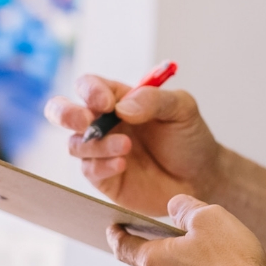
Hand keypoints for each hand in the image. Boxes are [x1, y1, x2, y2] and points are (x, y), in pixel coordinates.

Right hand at [44, 71, 229, 216]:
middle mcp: (102, 123)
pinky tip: (123, 164)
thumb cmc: (190, 137)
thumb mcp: (181, 109)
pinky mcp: (105, 179)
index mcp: (117, 99)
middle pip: (63, 112)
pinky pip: (89, 170)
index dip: (91, 92)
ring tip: (126, 147)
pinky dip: (102, 166)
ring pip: (75, 144)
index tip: (107, 103)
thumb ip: (153, 100)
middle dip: (65, 114)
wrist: (203, 177)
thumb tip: (121, 108)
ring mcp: (101, 151)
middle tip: (85, 121)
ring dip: (96, 145)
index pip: (89, 86)